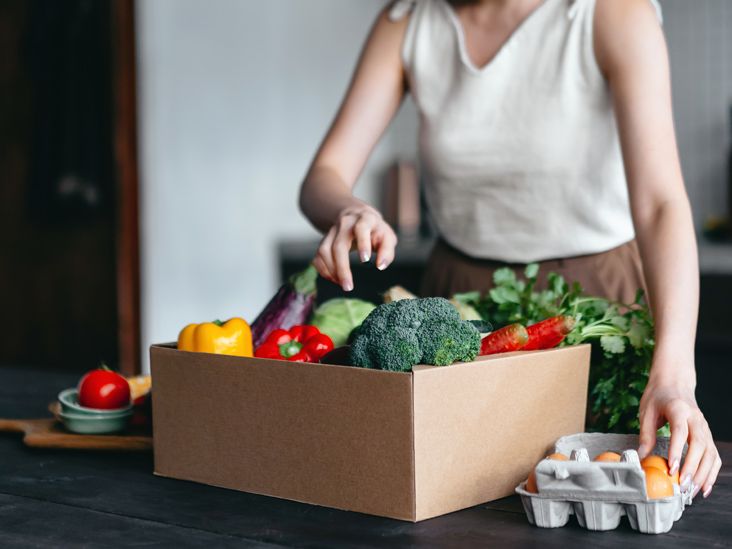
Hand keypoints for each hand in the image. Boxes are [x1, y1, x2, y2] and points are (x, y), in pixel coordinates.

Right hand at [312, 205, 396, 290]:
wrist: (358, 216)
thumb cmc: (376, 231)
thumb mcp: (388, 237)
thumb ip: (387, 251)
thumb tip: (380, 266)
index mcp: (365, 219)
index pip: (361, 228)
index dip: (363, 244)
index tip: (365, 261)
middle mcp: (346, 223)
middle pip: (339, 245)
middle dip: (342, 268)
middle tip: (348, 287)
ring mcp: (332, 231)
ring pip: (324, 250)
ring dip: (331, 270)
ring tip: (342, 284)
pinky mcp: (324, 239)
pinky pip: (318, 256)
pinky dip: (323, 270)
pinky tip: (334, 279)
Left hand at [638, 379, 721, 498]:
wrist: (675, 383)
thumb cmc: (658, 396)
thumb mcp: (646, 411)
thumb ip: (645, 434)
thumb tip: (641, 457)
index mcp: (679, 409)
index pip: (680, 431)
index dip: (676, 451)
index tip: (671, 468)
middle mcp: (696, 419)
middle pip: (699, 445)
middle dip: (692, 467)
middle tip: (682, 484)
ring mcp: (705, 428)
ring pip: (710, 453)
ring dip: (703, 474)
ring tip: (692, 491)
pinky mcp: (708, 436)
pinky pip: (714, 456)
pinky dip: (711, 472)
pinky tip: (704, 487)